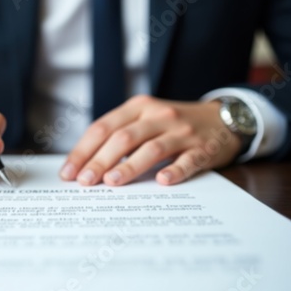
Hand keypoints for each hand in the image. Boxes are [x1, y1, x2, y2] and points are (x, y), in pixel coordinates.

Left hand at [60, 95, 241, 185]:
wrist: (222, 119)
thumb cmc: (172, 124)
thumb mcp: (145, 119)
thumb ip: (118, 136)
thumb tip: (85, 165)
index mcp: (138, 107)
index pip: (103, 127)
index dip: (83, 150)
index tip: (68, 172)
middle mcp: (158, 115)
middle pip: (123, 137)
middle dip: (100, 160)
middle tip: (84, 182)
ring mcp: (181, 131)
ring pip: (152, 148)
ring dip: (130, 166)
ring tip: (112, 182)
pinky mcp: (202, 148)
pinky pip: (187, 160)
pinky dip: (175, 171)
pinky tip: (163, 182)